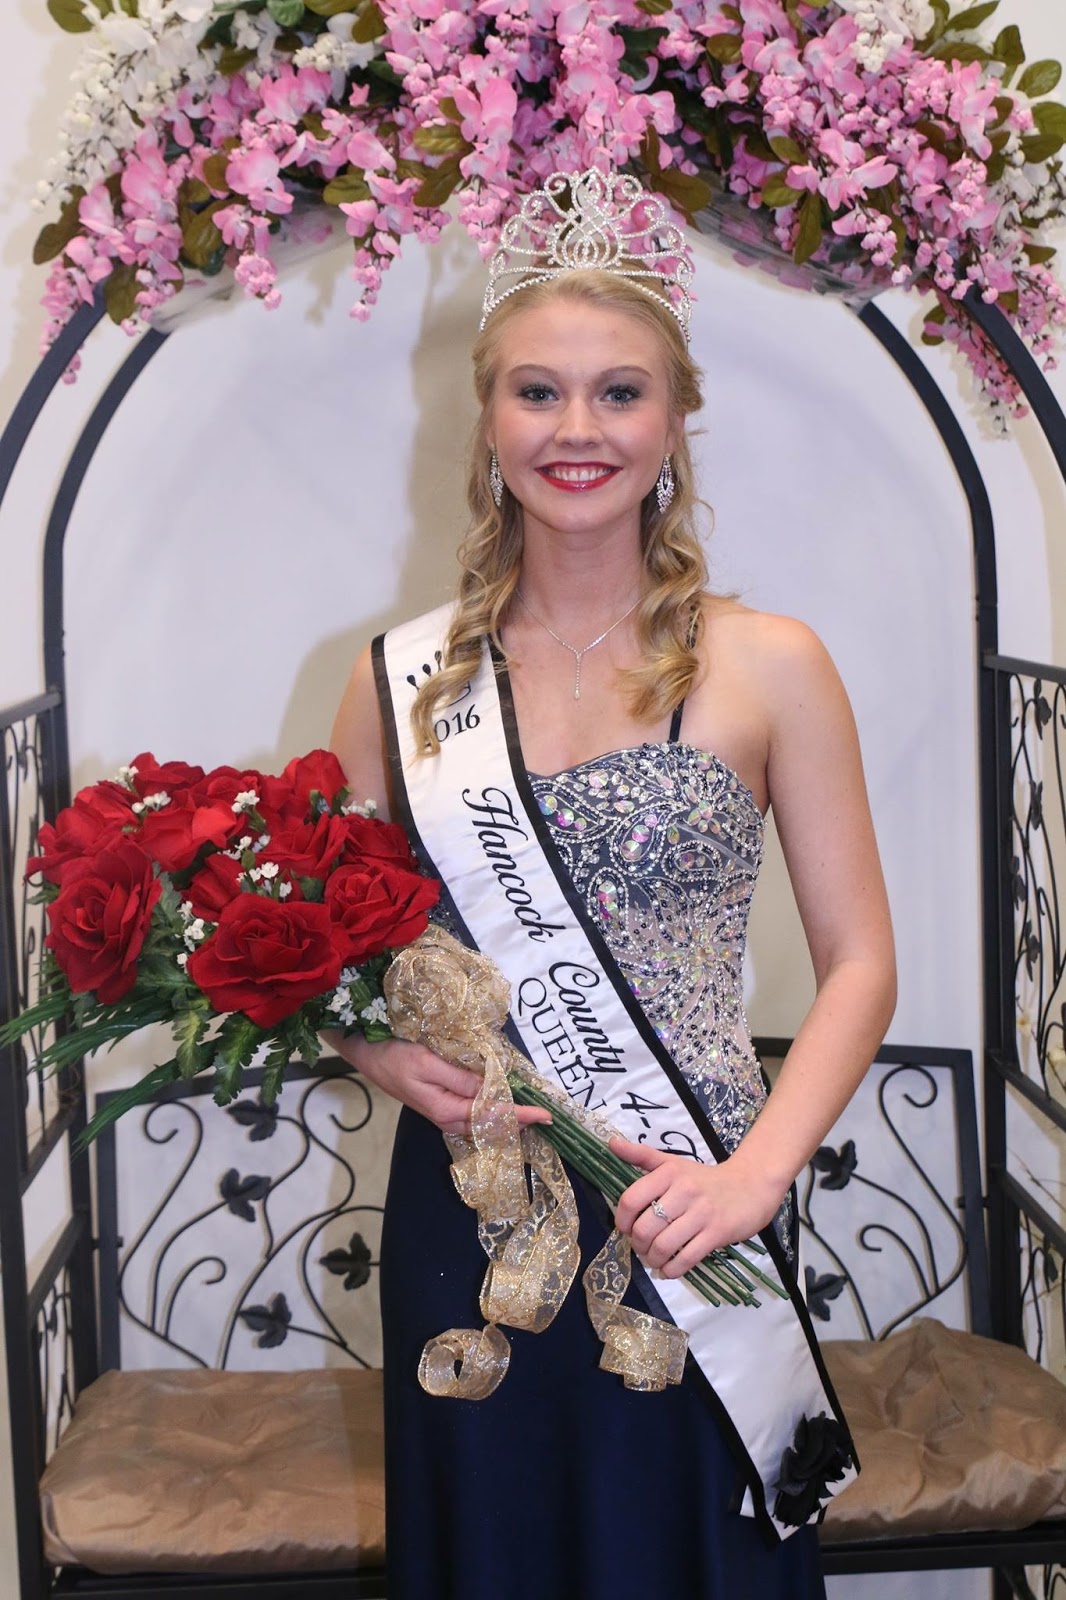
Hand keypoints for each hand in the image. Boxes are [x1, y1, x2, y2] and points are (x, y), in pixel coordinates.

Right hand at [328, 1032, 550, 1138]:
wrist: (367, 1054)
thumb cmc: (395, 1056)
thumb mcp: (428, 1064)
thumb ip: (461, 1079)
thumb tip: (492, 1090)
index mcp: (447, 1110)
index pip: (493, 1116)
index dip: (522, 1115)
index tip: (546, 1115)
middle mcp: (448, 1118)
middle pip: (491, 1124)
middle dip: (520, 1121)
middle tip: (546, 1116)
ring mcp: (444, 1112)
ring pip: (483, 1121)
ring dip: (508, 1117)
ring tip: (532, 1113)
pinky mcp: (442, 1104)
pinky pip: (474, 1113)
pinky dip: (493, 1111)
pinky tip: (503, 1105)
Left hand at [609, 1138, 784, 1278]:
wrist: (751, 1186)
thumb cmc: (704, 1178)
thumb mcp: (673, 1163)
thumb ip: (641, 1155)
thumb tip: (610, 1143)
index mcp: (669, 1173)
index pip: (631, 1199)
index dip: (622, 1219)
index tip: (625, 1227)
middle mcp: (684, 1191)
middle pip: (645, 1228)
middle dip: (638, 1244)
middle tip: (641, 1247)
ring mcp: (701, 1213)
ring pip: (663, 1246)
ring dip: (652, 1260)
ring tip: (653, 1259)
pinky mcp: (717, 1233)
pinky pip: (686, 1259)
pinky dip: (671, 1270)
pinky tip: (668, 1269)